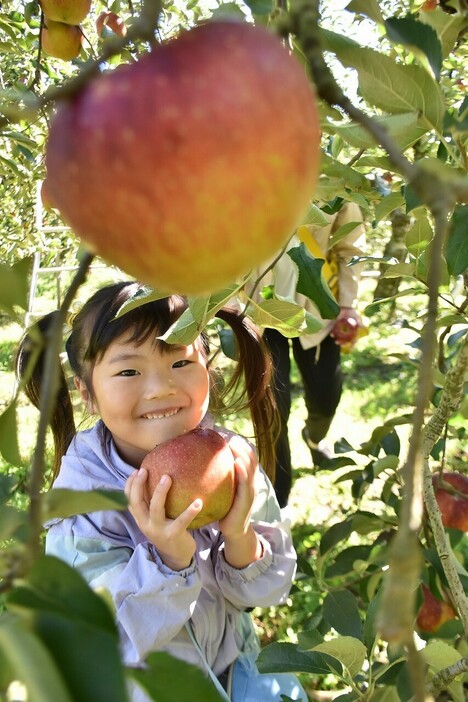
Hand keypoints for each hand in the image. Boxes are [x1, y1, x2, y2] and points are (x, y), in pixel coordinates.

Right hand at [125, 468, 201, 570]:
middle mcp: (146, 525)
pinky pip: (182, 521)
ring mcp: (159, 530)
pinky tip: (198, 502)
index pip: (129, 501)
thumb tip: (158, 479)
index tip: (135, 471)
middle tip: (144, 470)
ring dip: (160, 492)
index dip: (129, 486)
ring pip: (156, 509)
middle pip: (137, 503)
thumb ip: (153, 506)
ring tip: (167, 478)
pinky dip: (190, 511)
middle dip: (138, 485)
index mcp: (141, 520)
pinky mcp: (173, 535)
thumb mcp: (155, 521)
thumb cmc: (167, 532)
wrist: (176, 558)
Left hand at [218, 437, 261, 567]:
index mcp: (245, 478)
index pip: (246, 456)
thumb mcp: (222, 491)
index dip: (240, 444)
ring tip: (234, 443)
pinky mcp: (247, 499)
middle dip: (242, 445)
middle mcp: (251, 482)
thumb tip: (197, 462)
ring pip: (251, 467)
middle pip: (250, 458)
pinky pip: (247, 483)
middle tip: (229, 435)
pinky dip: (244, 471)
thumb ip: (217, 478)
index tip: (227, 434)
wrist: (233, 530)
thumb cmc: (224, 509)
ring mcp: (251, 490)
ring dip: (243, 453)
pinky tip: (236, 462)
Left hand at [330, 307, 362, 347]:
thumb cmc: (352, 312)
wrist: (345, 307)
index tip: (351, 349)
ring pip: (340, 338)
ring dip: (338, 340)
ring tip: (336, 341)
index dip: (353, 345)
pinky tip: (331, 334)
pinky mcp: (336, 327)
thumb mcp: (356, 317)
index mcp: (353, 332)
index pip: (354, 340)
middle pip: (346, 341)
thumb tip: (363, 327)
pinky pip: (335, 332)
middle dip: (343, 344)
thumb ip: (359, 322)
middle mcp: (347, 332)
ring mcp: (342, 330)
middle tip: (340, 344)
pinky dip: (333, 334)